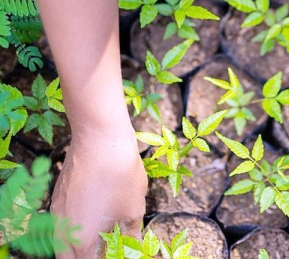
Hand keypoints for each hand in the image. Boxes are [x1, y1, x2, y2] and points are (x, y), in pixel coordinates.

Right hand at [51, 128, 147, 257]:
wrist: (100, 139)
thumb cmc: (120, 175)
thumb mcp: (133, 210)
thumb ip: (130, 236)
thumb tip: (133, 249)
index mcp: (82, 240)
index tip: (121, 254)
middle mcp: (63, 230)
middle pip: (70, 258)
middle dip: (89, 256)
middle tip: (109, 249)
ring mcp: (57, 212)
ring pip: (62, 241)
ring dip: (80, 245)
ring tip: (104, 236)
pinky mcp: (58, 196)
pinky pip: (62, 222)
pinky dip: (75, 227)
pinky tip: (94, 217)